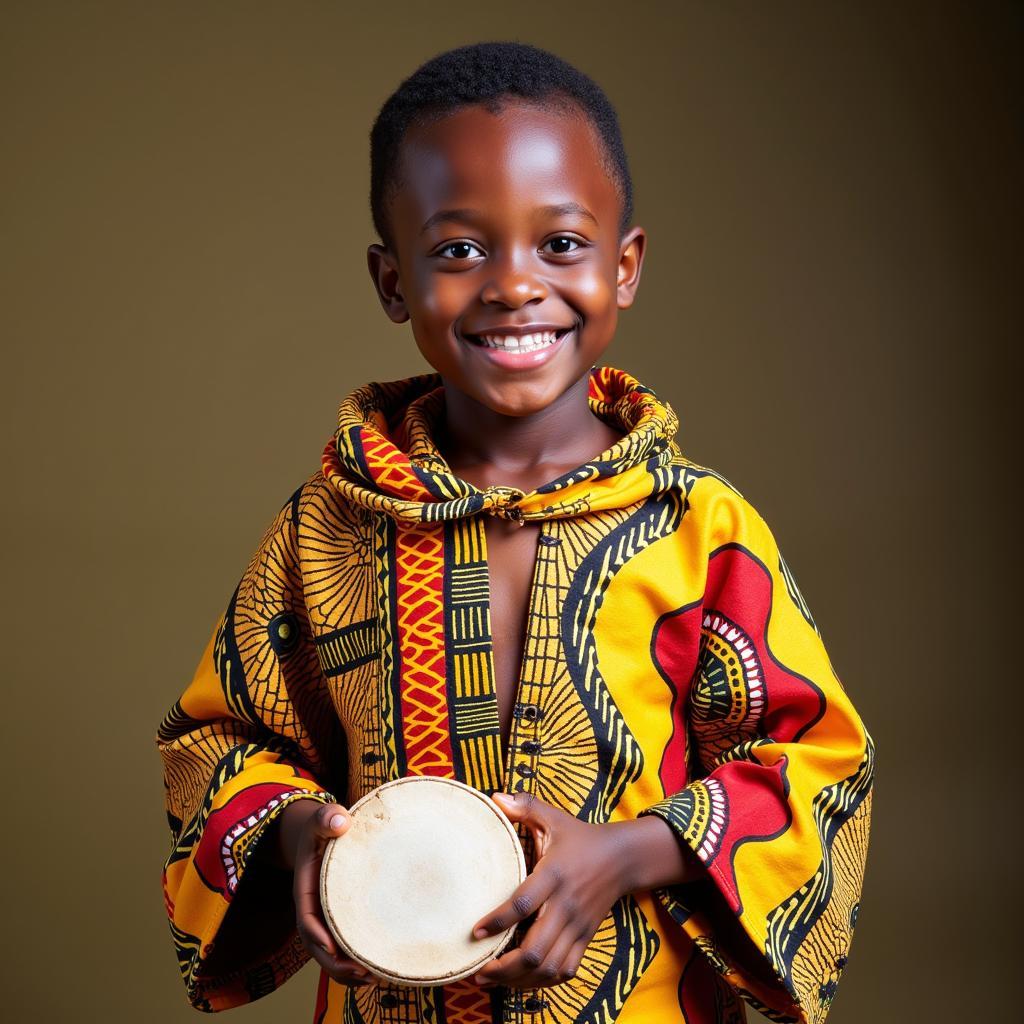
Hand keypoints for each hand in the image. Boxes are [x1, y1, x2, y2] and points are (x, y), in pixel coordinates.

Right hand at [278, 800, 375, 987]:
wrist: (325, 833)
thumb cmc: (325, 826)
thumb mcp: (322, 818)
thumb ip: (327, 817)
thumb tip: (341, 821)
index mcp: (306, 890)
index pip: (306, 919)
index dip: (318, 936)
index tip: (334, 950)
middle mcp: (315, 910)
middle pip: (319, 947)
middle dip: (338, 965)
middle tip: (365, 973)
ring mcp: (328, 919)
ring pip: (332, 955)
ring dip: (350, 972)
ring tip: (376, 978)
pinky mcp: (342, 921)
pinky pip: (345, 949)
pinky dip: (357, 964)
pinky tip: (379, 970)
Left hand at [469, 792, 631, 989]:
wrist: (622, 857)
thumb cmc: (580, 837)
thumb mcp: (554, 817)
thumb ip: (525, 806)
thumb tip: (494, 797)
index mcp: (553, 874)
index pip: (523, 904)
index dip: (498, 921)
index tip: (475, 932)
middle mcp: (565, 905)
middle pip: (536, 950)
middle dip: (504, 966)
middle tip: (478, 968)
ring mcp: (577, 926)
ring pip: (549, 967)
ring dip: (519, 979)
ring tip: (493, 978)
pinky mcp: (586, 938)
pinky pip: (566, 971)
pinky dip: (543, 982)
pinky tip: (523, 978)